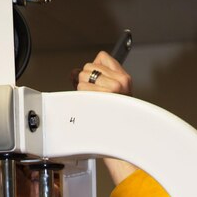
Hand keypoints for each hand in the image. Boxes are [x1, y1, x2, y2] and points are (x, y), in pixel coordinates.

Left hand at [73, 51, 135, 185]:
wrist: (119, 140)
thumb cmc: (113, 121)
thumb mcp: (109, 96)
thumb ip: (92, 79)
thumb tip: (73, 72)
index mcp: (124, 78)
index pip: (102, 57)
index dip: (94, 67)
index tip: (94, 79)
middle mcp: (120, 81)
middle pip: (89, 66)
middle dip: (86, 80)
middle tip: (94, 96)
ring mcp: (112, 88)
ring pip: (83, 75)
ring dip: (82, 89)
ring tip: (93, 102)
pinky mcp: (102, 95)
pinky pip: (81, 87)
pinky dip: (80, 96)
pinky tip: (89, 105)